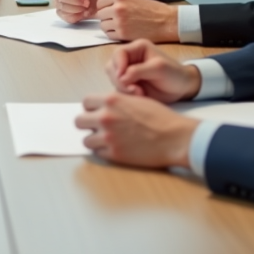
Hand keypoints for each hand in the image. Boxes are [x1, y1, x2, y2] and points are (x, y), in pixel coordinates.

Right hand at [54, 0, 119, 21]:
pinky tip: (82, 14)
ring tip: (86, 8)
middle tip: (87, 2)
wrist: (110, 3)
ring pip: (60, 7)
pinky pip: (63, 17)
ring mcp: (65, 4)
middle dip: (73, 1)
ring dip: (74, 9)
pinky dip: (72, 16)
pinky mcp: (68, 15)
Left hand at [75, 92, 198, 168]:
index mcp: (111, 100)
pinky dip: (104, 151)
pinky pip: (98, 153)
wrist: (175, 137)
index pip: (86, 102)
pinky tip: (116, 148)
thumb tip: (104, 107)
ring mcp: (108, 137)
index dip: (92, 108)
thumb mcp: (136, 99)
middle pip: (79, 121)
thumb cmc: (161, 118)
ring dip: (95, 140)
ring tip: (108, 140)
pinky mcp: (114, 154)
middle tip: (98, 128)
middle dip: (88, 124)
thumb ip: (117, 102)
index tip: (97, 112)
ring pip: (86, 139)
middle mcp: (106, 117)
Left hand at [94, 0, 179, 42]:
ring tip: (121, 27)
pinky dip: (114, 35)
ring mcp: (119, 21)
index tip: (109, 12)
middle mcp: (117, 8)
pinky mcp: (123, 34)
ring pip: (103, 25)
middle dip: (106, 18)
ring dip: (109, 27)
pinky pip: (109, 35)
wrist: (167, 21)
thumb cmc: (152, 10)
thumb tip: (104, 7)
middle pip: (100, 15)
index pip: (100, 3)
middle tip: (116, 21)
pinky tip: (123, 33)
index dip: (104, 8)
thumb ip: (118, 2)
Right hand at [105, 39, 201, 102]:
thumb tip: (121, 77)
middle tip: (134, 90)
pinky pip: (119, 88)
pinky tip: (139, 96)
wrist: (182, 89)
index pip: (118, 53)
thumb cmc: (174, 74)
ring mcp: (128, 71)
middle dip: (120, 80)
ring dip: (123, 88)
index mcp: (137, 48)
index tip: (123, 78)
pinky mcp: (129, 84)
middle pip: (112, 66)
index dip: (118, 65)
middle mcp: (130, 58)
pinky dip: (126, 94)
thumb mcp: (158, 69)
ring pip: (113, 78)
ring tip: (139, 93)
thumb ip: (138, 71)